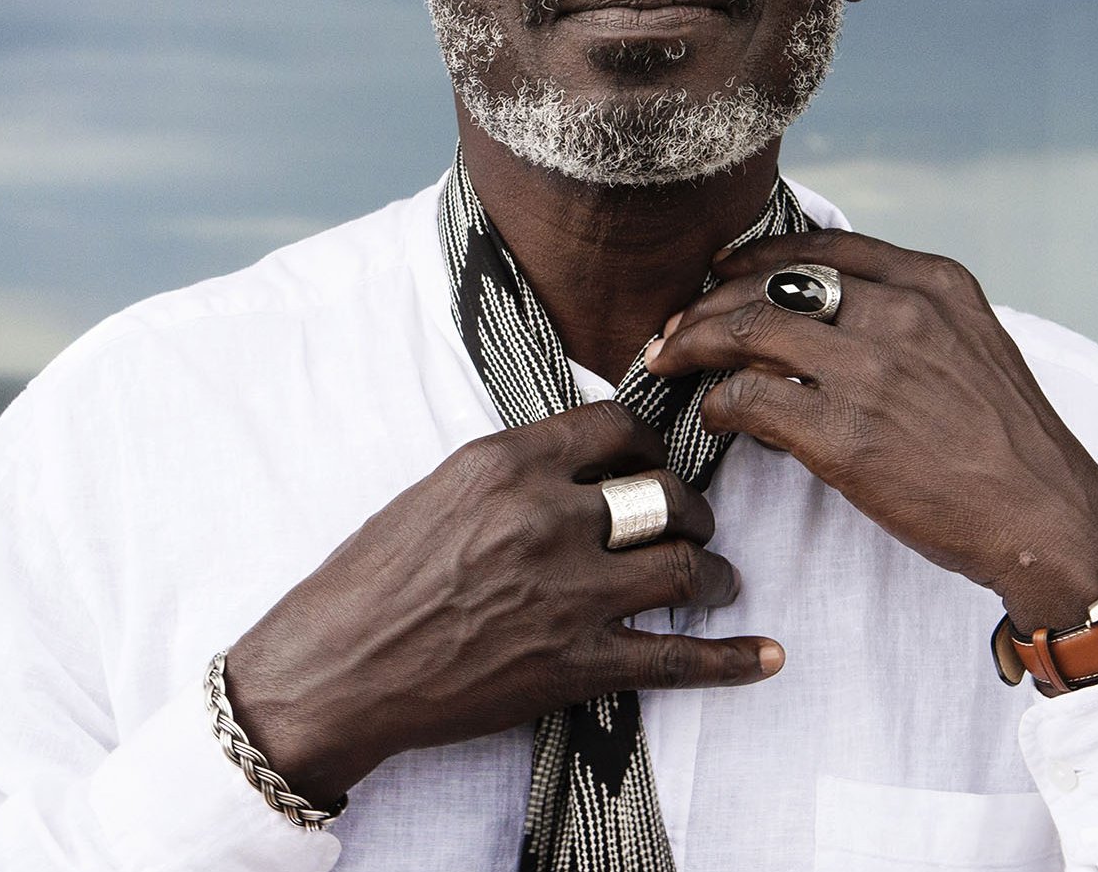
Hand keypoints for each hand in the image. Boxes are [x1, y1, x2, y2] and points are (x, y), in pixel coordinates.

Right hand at [223, 401, 780, 805]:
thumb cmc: (369, 579)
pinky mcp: (573, 665)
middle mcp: (545, 517)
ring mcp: (565, 593)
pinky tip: (764, 655)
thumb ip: (513, 471)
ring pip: (682, 566)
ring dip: (714, 573)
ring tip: (718, 581)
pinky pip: (675, 657)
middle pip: (663, 494)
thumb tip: (578, 461)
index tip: (657, 459)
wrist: (333, 671)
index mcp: (505, 463)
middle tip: (694, 525)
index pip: (617, 426)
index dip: (651, 443)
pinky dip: (730, 659)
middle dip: (692, 510)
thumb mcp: (437, 490)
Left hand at [645, 230, 1097, 638]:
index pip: (822, 248)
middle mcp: (901, 312)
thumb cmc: (1010, 448)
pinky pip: (749, 398)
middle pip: (771, 283)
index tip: (719, 275)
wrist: (1048, 520)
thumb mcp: (974, 351)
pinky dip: (720, 404)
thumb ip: (909, 325)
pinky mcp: (844, 433)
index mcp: (934, 284)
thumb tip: (826, 331)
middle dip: (709, 304)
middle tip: (674, 331)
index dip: (756, 258)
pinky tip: (717, 419)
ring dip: (695, 345)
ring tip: (670, 364)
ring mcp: (870, 370)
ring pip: (746, 330)